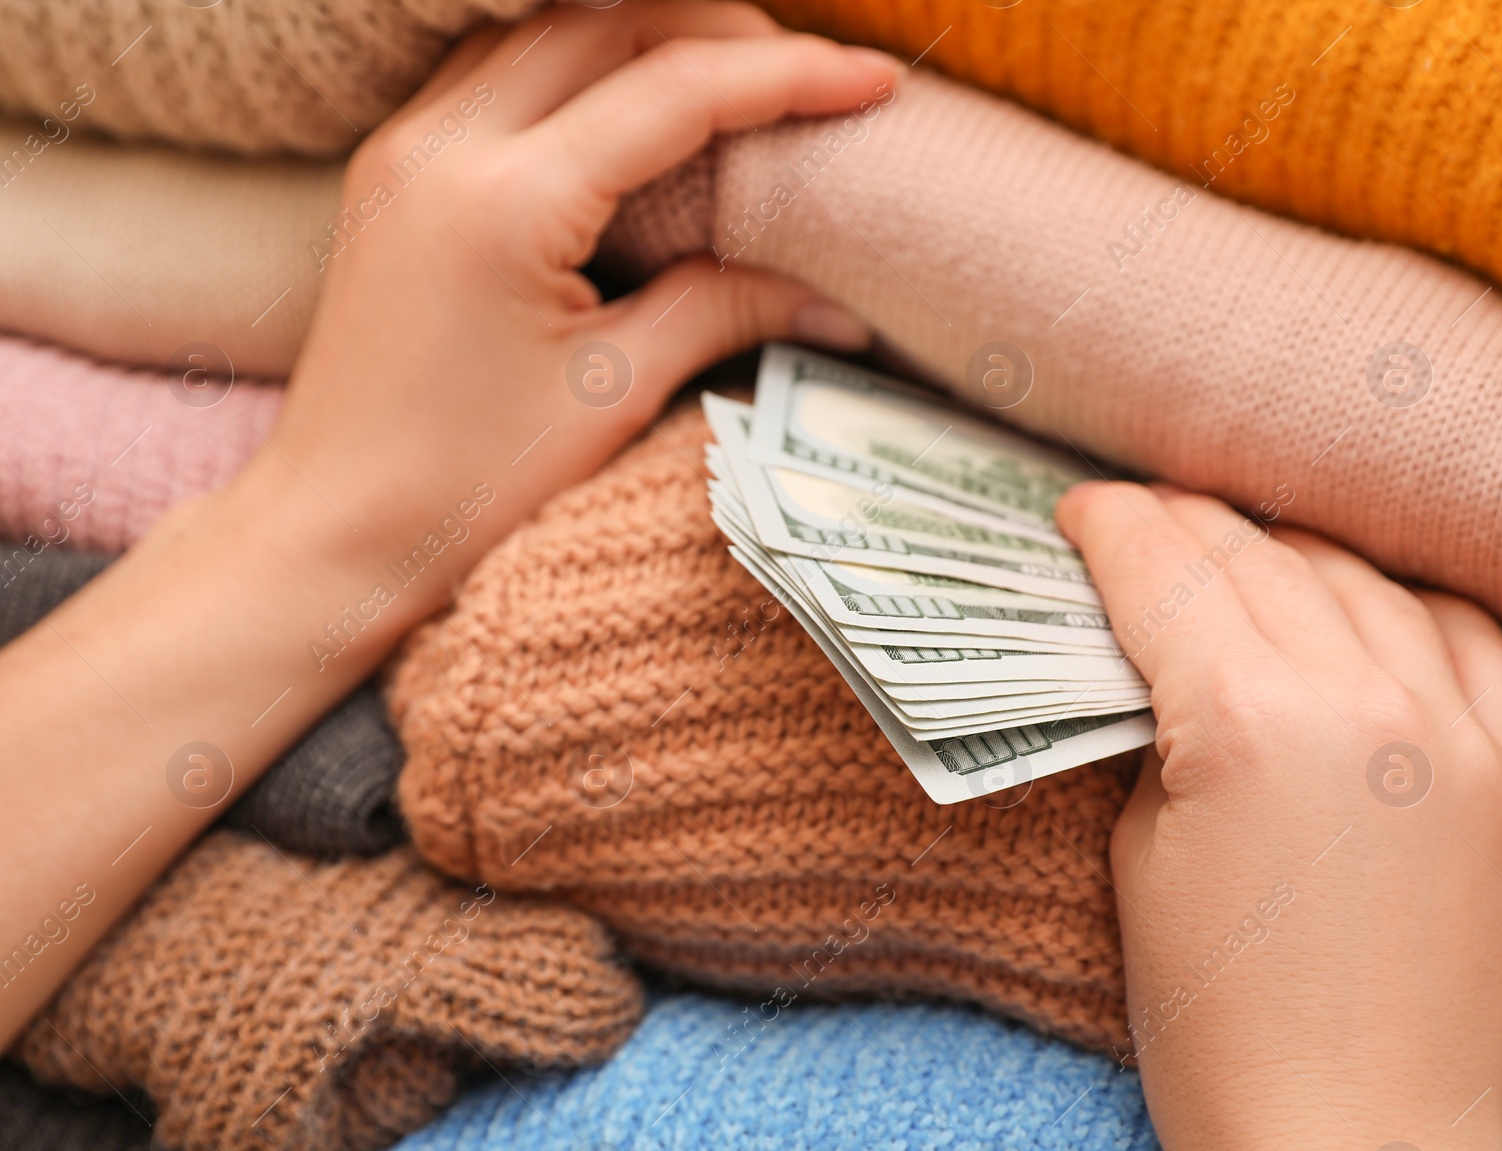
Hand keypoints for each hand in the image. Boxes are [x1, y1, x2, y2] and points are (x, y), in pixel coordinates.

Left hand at [258, 0, 894, 614]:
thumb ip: (724, 310)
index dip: (788, 76)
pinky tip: (630, 110)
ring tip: (734, 86)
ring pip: (546, 30)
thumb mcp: (611, 393)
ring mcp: (403, 151)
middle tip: (806, 83)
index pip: (675, 91)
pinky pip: (495, 72)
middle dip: (721, 36)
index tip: (873, 82)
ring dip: (645, 38)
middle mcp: (441, 146)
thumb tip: (837, 296)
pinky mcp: (389, 173)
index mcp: (504, 201)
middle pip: (609, 22)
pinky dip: (577, 68)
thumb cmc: (462, 486)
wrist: (330, 532)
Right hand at [1057, 482, 1501, 1150]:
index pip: (1165, 573)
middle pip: (1259, 560)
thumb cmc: (1216, 1019)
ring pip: (1368, 583)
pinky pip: (1476, 645)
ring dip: (1292, 559)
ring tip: (1247, 564)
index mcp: (1245, 725)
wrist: (1351, 1139)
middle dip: (1186, 528)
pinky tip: (1368, 616)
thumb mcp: (1140, 853)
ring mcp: (1464, 742)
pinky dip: (1408, 613)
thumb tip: (1158, 650)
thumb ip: (1157, 726)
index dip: (1110, 528)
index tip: (1083, 512)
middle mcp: (1365, 709)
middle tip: (1142, 526)